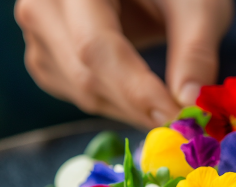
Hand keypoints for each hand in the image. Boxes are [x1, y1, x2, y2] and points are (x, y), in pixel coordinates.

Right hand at [14, 0, 232, 127]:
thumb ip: (194, 49)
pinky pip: (79, 96)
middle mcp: (43, 5)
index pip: (95, 46)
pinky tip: (145, 99)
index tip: (175, 118)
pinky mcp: (47, 57)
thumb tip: (190, 102)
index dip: (135, 89)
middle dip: (138, 107)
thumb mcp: (196, 3)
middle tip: (182, 125)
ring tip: (171, 107)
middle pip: (84, 73)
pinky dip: (119, 107)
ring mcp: (39, 33)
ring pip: (82, 92)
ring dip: (131, 111)